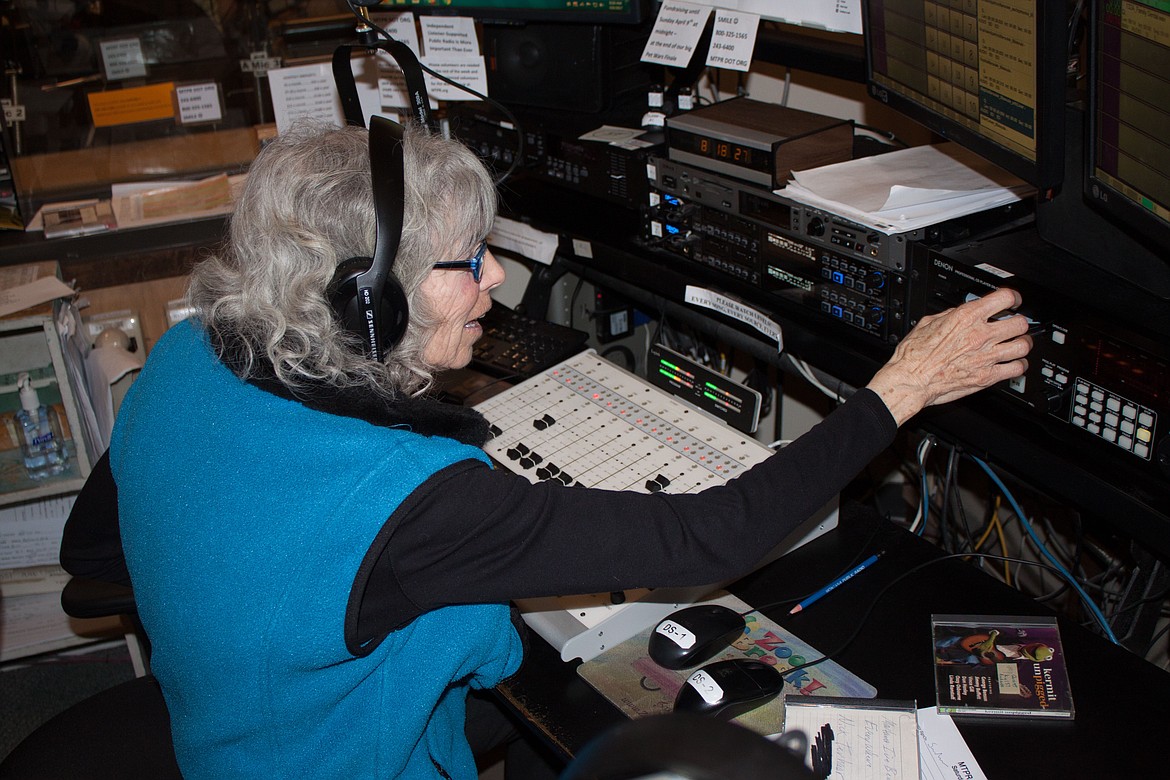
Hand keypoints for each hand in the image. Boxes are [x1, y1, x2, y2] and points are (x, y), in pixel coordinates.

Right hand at [866, 288, 1031, 425]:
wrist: (911, 380)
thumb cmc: (914, 355)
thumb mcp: (928, 323)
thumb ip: (950, 315)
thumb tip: (960, 313)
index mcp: (966, 317)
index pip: (1004, 298)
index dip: (1012, 298)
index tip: (1011, 302)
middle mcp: (980, 335)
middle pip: (1020, 323)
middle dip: (1019, 323)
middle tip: (1014, 326)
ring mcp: (986, 357)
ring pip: (1023, 346)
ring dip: (1022, 344)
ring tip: (1016, 345)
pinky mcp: (987, 377)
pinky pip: (1017, 369)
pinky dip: (1018, 366)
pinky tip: (1013, 364)